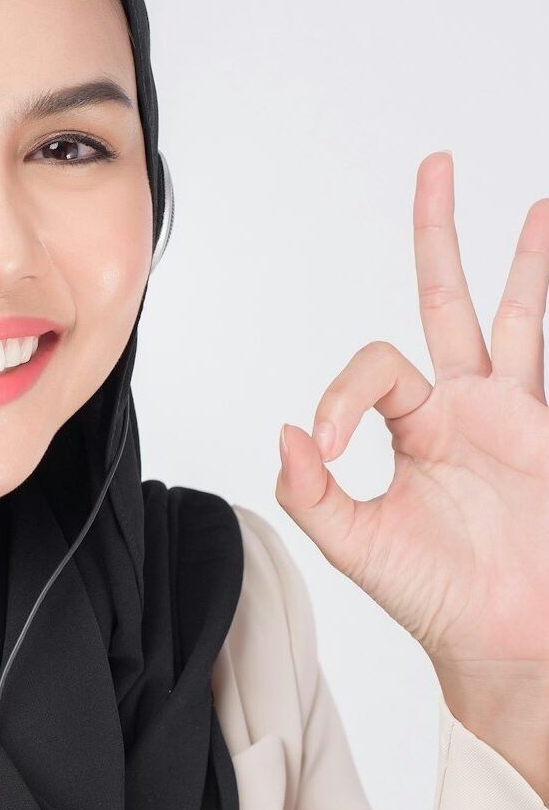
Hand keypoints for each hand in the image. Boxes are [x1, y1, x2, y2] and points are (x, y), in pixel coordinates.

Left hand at [275, 152, 548, 684]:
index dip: (342, 391)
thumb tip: (285, 432)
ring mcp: (517, 416)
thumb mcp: (357, 546)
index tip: (329, 443)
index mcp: (412, 427)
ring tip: (536, 208)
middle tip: (435, 167)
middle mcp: (463, 408)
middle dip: (439, 235)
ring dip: (527, 261)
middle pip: (446, 302)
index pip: (373, 367)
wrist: (510, 643)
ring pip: (518, 317)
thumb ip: (313, 493)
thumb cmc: (435, 599)